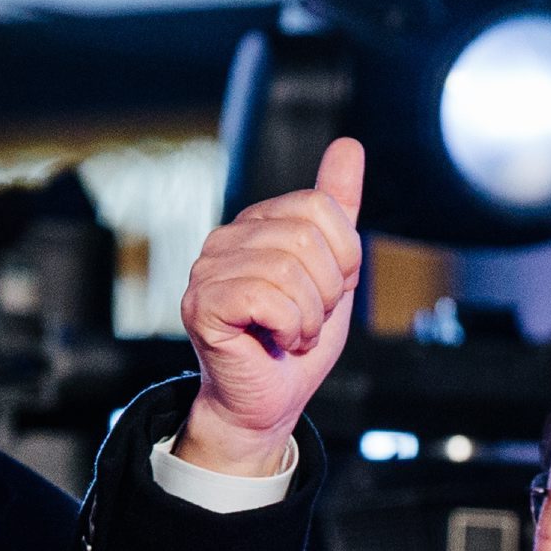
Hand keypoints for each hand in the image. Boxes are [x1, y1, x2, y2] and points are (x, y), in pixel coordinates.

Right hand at [175, 137, 363, 474]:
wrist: (267, 404)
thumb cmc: (295, 344)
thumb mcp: (333, 272)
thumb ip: (337, 210)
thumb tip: (349, 145)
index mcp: (256, 224)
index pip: (320, 207)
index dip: (342, 257)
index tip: (326, 293)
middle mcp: (225, 239)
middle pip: (306, 237)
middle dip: (326, 291)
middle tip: (307, 320)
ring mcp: (206, 270)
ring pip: (289, 270)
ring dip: (308, 317)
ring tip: (292, 334)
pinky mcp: (201, 304)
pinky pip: (267, 298)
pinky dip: (288, 328)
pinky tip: (274, 342)